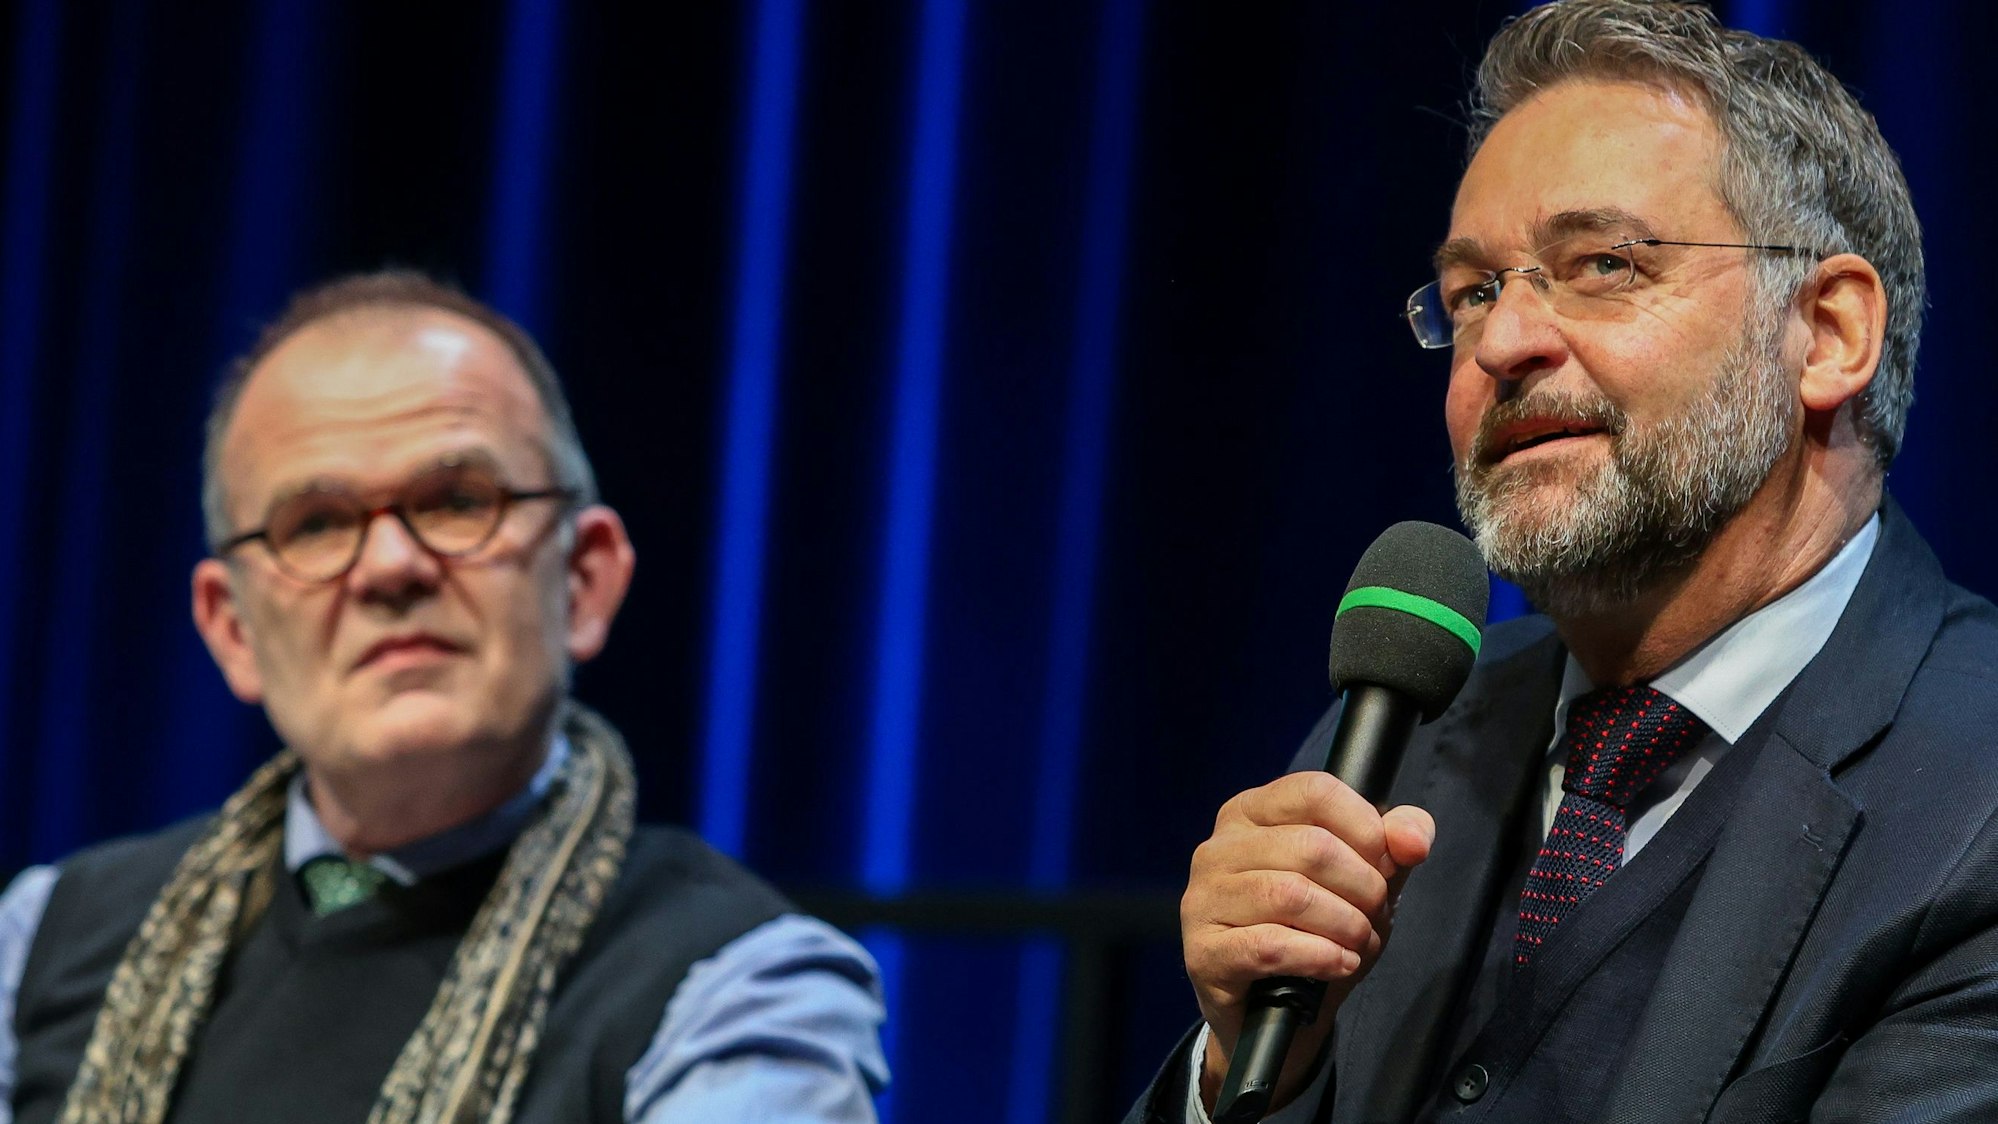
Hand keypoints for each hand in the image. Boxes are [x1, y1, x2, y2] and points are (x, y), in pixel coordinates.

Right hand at [1180, 771, 1434, 1112]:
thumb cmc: (1312, 932)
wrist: (1268, 1010)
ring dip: (1346, 924)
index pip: (1315, 792)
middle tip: (1375, 916)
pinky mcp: (1204, 951)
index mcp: (1251, 813)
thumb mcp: (1360, 882)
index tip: (1386, 864)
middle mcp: (1218, 848)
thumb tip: (1413, 838)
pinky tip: (1340, 963)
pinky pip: (1271, 946)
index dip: (1366, 828)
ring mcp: (1204, 899)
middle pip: (1311, 846)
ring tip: (1360, 943)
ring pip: (1291, 894)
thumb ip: (1391, 847)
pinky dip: (1320, 956)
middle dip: (1364, 887)